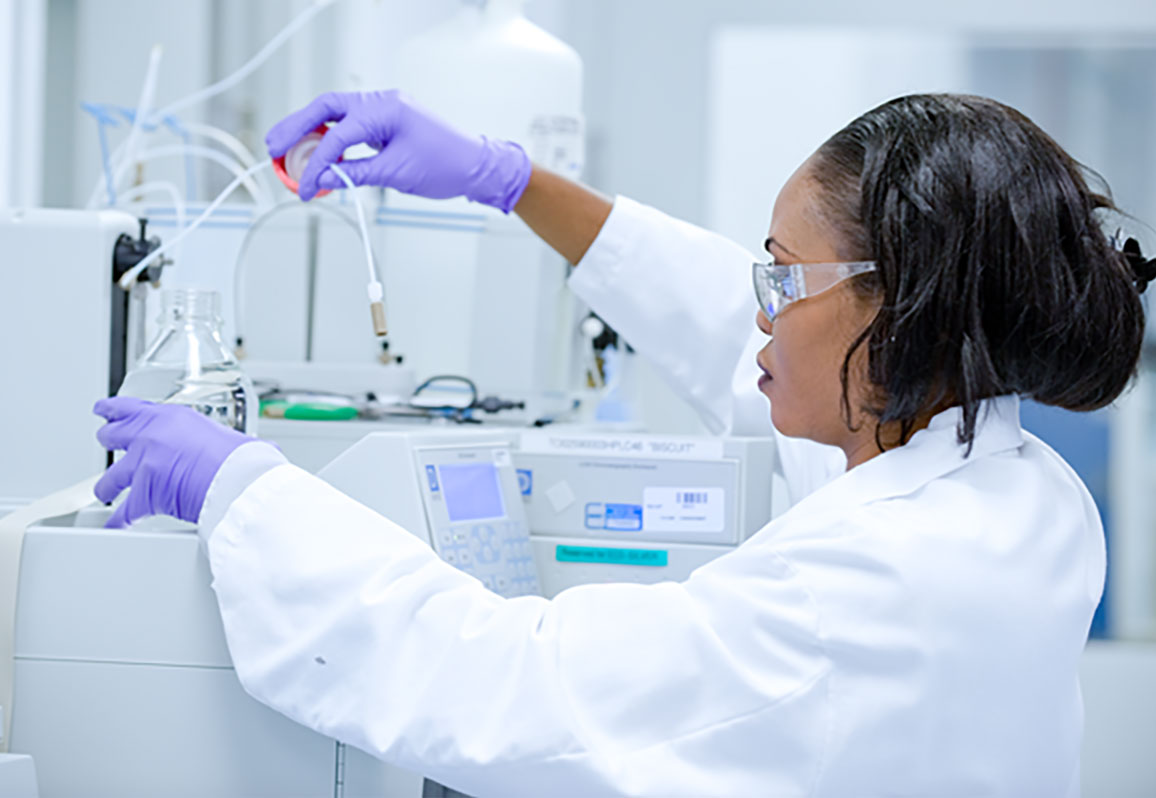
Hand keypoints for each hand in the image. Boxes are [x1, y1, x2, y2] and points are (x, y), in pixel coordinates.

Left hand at [93, 397, 251, 527]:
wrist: (238, 480)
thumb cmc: (240, 459)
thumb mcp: (226, 435)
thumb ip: (219, 440)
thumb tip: (246, 447)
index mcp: (171, 418)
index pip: (130, 408)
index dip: (113, 410)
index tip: (105, 410)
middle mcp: (151, 436)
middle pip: (112, 436)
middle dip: (109, 441)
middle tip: (107, 442)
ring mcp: (143, 464)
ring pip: (110, 477)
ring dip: (107, 485)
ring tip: (106, 490)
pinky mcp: (143, 494)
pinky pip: (122, 513)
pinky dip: (117, 521)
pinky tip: (114, 525)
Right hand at [265, 89, 532, 208]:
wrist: (477, 166)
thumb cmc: (447, 166)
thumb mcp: (397, 174)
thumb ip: (356, 174)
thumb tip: (322, 179)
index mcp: (386, 109)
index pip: (337, 134)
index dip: (315, 162)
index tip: (302, 186)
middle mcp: (382, 103)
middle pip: (326, 109)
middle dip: (296, 128)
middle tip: (272, 148)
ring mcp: (384, 110)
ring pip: (335, 115)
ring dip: (310, 132)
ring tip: (286, 150)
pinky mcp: (386, 123)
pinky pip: (350, 126)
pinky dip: (331, 139)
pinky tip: (318, 155)